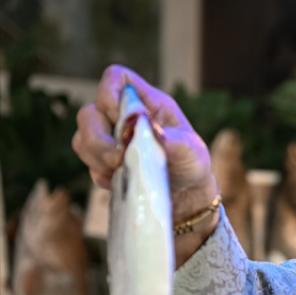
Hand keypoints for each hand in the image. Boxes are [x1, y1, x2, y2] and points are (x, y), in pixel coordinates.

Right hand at [71, 65, 218, 231]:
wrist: (186, 195)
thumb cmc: (192, 164)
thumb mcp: (193, 152)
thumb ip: (176, 141)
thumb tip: (154, 133)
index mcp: (147, 103)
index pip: (116, 78)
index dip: (109, 94)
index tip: (122, 120)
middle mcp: (123, 116)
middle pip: (88, 112)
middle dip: (98, 138)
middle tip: (119, 158)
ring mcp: (109, 138)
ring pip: (82, 139)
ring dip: (98, 158)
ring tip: (122, 170)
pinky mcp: (103, 161)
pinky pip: (87, 164)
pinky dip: (102, 174)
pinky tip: (122, 180)